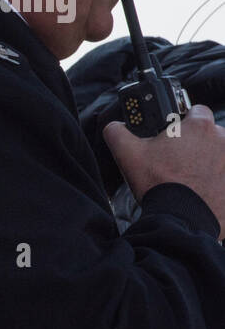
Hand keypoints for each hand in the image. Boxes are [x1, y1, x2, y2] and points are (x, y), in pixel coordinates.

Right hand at [104, 105, 224, 236]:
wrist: (182, 218)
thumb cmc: (159, 183)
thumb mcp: (128, 154)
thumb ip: (117, 132)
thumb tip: (114, 126)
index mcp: (199, 126)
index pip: (197, 111)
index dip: (183, 121)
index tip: (174, 135)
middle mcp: (222, 140)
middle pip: (209, 135)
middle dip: (195, 145)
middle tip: (176, 161)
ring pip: (218, 155)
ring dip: (207, 163)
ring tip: (188, 179)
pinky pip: (222, 176)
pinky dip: (215, 181)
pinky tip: (200, 190)